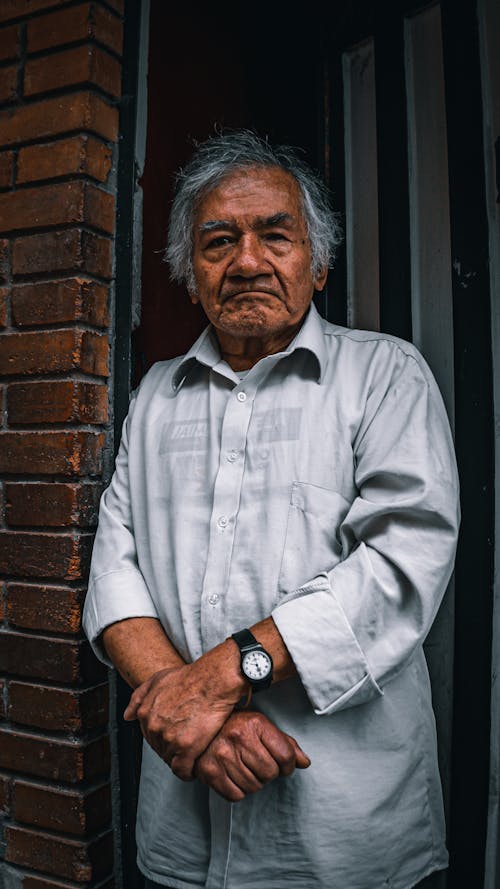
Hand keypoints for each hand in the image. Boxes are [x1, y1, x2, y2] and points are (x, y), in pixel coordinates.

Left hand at [123, 647, 241, 780]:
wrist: (213, 680)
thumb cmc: (191, 678)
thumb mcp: (158, 679)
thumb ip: (139, 696)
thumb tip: (128, 715)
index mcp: (146, 713)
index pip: (150, 736)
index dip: (164, 737)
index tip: (175, 736)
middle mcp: (154, 727)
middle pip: (160, 749)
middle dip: (172, 749)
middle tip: (187, 743)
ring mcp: (169, 739)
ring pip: (171, 760)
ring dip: (182, 760)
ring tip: (194, 752)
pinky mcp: (186, 748)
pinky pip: (183, 771)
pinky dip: (189, 772)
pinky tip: (195, 767)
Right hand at [194, 710, 310, 801]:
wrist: (200, 728)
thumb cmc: (235, 727)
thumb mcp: (261, 727)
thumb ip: (285, 744)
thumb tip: (304, 762)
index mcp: (255, 724)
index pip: (285, 755)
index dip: (288, 766)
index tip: (283, 766)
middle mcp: (238, 738)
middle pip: (270, 773)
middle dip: (269, 773)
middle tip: (258, 764)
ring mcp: (222, 755)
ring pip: (254, 787)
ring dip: (253, 782)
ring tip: (244, 767)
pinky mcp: (209, 771)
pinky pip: (236, 796)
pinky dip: (238, 791)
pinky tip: (233, 776)